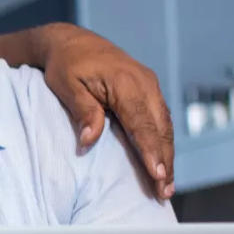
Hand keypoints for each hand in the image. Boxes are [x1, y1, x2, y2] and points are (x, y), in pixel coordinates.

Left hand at [39, 23, 174, 199]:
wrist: (72, 41)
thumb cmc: (66, 64)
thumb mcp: (66, 86)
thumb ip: (83, 111)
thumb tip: (88, 140)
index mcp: (125, 82)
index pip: (142, 123)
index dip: (151, 151)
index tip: (157, 175)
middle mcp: (144, 82)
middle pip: (160, 127)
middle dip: (165, 160)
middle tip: (164, 192)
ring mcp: (149, 84)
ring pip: (164, 124)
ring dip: (167, 154)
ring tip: (166, 184)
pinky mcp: (148, 88)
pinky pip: (160, 118)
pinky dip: (162, 139)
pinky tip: (161, 159)